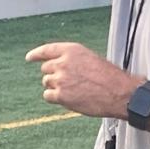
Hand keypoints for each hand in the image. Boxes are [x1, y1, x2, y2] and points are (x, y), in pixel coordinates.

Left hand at [25, 42, 139, 118]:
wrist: (120, 93)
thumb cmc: (110, 77)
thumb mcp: (90, 59)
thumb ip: (73, 60)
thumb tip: (59, 66)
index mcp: (72, 50)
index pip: (47, 50)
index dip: (36, 54)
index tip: (29, 58)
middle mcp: (63, 62)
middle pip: (46, 68)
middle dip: (54, 74)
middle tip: (68, 81)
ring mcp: (61, 79)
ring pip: (47, 82)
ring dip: (56, 87)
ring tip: (74, 90)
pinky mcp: (61, 95)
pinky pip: (48, 96)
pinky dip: (55, 98)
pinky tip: (68, 98)